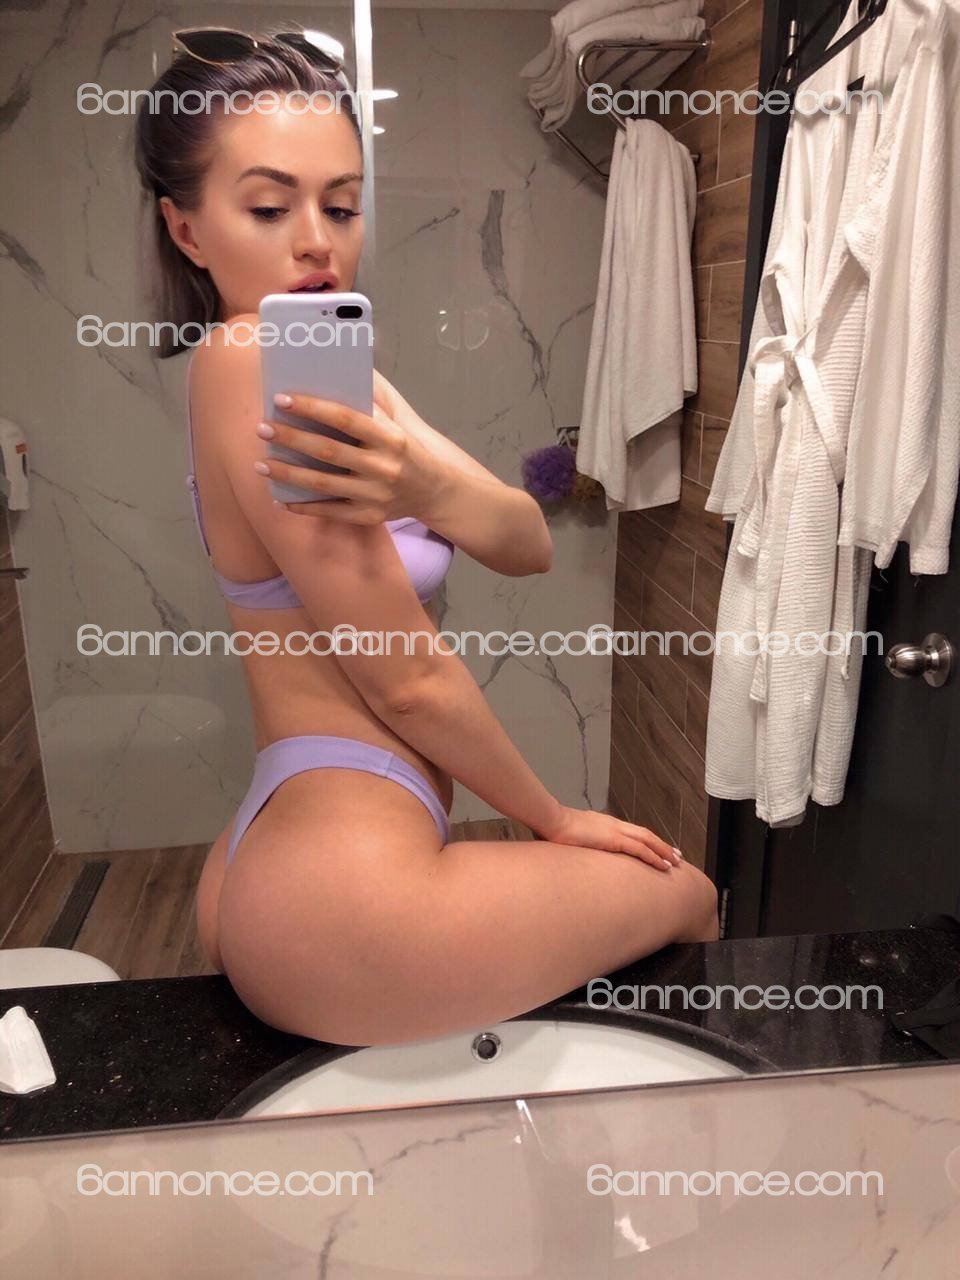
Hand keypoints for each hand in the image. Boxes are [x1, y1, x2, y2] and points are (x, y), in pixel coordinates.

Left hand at [254, 385, 444, 523]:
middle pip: (328, 452)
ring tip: (260, 464)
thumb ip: (371, 393)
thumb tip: (336, 364)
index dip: (311, 408)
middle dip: (291, 438)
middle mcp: (384, 468)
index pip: (346, 419)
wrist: (437, 488)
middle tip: (262, 427)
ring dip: (288, 474)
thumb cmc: (408, 444)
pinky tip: (279, 499)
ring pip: (323, 484)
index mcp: (391, 437)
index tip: (281, 399)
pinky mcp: (370, 516)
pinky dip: (304, 507)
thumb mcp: (399, 414)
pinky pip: (331, 512)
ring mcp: (376, 495)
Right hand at [536, 805, 682, 871]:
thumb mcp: (566, 837)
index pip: (630, 832)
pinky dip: (654, 857)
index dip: (645, 840)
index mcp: (603, 824)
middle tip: (676, 855)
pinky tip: (663, 865)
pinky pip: (640, 849)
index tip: (655, 848)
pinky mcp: (613, 839)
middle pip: (644, 834)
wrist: (550, 820)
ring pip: (648, 840)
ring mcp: (614, 831)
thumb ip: (572, 843)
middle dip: (662, 845)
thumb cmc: (552, 828)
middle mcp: (613, 825)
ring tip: (676, 862)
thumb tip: (566, 851)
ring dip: (663, 851)